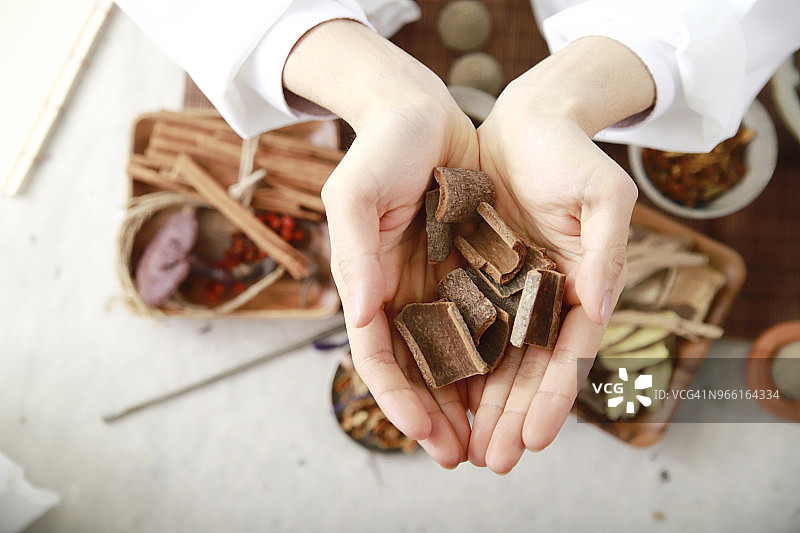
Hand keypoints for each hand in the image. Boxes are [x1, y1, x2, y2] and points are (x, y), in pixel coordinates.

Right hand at [284, 21, 478, 466]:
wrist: (422, 115)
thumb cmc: (382, 151)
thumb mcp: (355, 194)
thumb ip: (355, 254)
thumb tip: (359, 316)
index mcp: (371, 286)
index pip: (378, 357)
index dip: (397, 399)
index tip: (423, 435)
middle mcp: (404, 296)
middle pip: (419, 371)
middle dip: (438, 418)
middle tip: (464, 459)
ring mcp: (440, 286)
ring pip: (456, 358)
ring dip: (473, 402)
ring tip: (495, 442)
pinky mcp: (477, 271)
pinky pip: (490, 324)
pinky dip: (500, 359)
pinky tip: (520, 386)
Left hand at [466, 37, 654, 472]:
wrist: (528, 125)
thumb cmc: (571, 155)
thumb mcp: (604, 193)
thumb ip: (607, 247)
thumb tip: (600, 304)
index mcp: (578, 288)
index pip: (567, 355)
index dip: (552, 398)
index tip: (535, 439)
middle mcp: (541, 300)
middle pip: (526, 370)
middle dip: (510, 418)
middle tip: (492, 463)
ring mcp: (505, 292)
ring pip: (491, 359)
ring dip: (480, 405)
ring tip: (462, 448)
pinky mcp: (471, 276)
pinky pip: (459, 325)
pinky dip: (452, 361)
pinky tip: (437, 395)